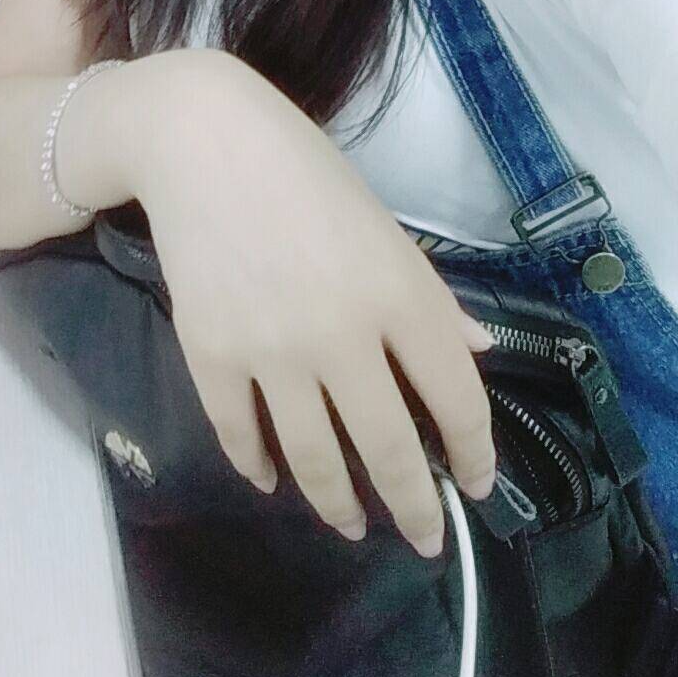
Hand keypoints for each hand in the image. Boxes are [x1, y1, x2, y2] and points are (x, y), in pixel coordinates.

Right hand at [134, 49, 497, 558]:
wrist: (201, 139)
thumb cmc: (304, 170)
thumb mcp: (383, 224)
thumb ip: (429, 295)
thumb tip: (477, 352)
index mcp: (399, 293)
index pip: (456, 399)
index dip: (474, 454)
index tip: (476, 484)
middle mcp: (341, 334)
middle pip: (388, 448)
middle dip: (413, 507)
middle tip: (424, 537)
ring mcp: (272, 351)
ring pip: (315, 459)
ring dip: (339, 505)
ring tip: (350, 525)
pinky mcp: (211, 355)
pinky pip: (239, 435)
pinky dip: (258, 467)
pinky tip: (271, 480)